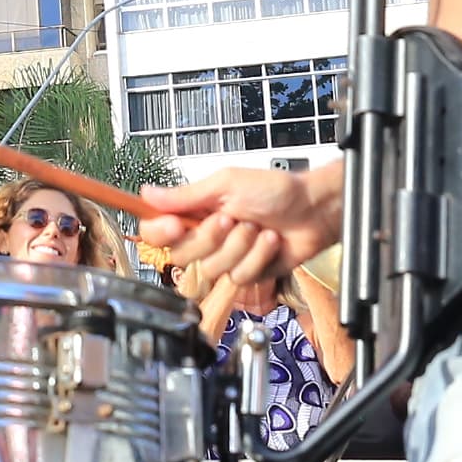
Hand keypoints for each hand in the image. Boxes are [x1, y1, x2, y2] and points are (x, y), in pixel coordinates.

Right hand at [139, 162, 339, 286]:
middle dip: (210, 237)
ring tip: (257, 229)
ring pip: (212, 268)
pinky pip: (239, 276)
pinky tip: (269, 242)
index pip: (155, 230)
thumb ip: (186, 195)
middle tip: (231, 218)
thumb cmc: (277, 190)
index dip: (159, 232)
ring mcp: (226, 256)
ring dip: (240, 246)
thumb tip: (147, 193)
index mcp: (194, 210)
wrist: (314, 211)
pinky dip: (258, 257)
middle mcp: (205, 235)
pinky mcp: (246, 272)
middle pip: (181, 255)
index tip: (176, 225)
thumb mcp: (227, 184)